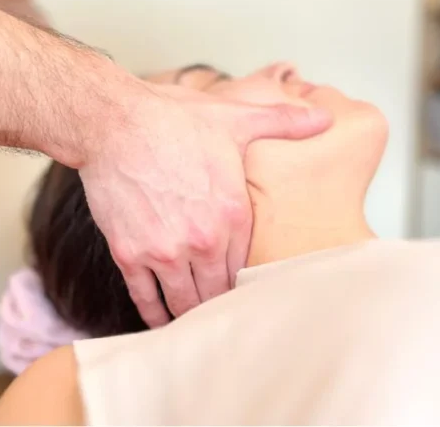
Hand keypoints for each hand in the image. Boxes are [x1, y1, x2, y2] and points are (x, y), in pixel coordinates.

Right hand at [78, 82, 331, 326]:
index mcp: (233, 213)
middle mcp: (203, 239)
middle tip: (222, 315)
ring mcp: (165, 250)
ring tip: (193, 322)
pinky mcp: (130, 254)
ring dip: (189, 313)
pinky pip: (144, 296)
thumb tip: (324, 118)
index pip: (247, 266)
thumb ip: (282, 122)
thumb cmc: (172, 118)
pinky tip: (158, 319)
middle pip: (218, 291)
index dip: (246, 282)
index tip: (246, 292)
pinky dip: (153, 312)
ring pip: (184, 300)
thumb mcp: (234, 117)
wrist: (115, 122)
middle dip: (220, 303)